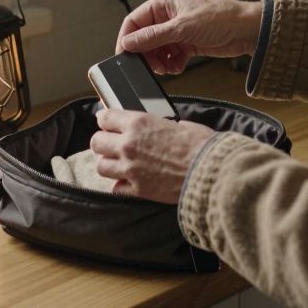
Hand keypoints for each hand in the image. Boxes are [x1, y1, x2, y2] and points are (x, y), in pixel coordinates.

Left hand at [89, 109, 214, 203]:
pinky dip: (120, 184)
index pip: (105, 118)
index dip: (105, 120)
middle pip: (96, 142)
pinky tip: (129, 181)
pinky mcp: (137, 189)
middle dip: (103, 142)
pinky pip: (116, 187)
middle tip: (112, 144)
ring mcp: (130, 169)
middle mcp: (128, 145)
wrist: (210, 171)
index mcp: (138, 124)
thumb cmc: (200, 145)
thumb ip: (158, 125)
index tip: (106, 122)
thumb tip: (156, 128)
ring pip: (101, 166)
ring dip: (108, 163)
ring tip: (118, 163)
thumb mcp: (179, 124)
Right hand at [116, 0, 262, 74]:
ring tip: (166, 68)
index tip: (124, 56)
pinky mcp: (187, 44)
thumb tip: (128, 43)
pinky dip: (171, 64)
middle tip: (149, 67)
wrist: (247, 30)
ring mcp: (177, 31)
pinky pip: (170, 57)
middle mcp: (168, 16)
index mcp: (163, 3)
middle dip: (146, 54)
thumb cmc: (220, 17)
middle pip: (144, 38)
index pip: (134, 21)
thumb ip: (152, 37)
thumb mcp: (181, 28)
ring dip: (159, 62)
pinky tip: (177, 67)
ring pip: (157, 50)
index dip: (127, 39)